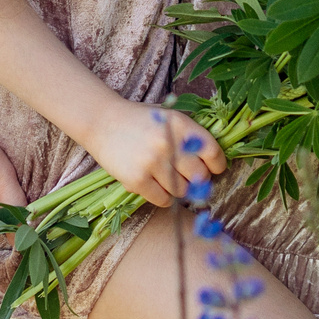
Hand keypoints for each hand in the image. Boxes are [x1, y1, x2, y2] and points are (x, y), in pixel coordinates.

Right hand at [86, 104, 228, 206]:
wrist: (102, 122)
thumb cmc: (141, 122)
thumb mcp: (169, 118)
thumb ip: (190, 137)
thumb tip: (213, 166)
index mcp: (180, 125)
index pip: (213, 153)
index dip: (217, 165)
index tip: (214, 169)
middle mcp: (169, 143)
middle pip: (200, 176)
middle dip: (197, 179)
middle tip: (187, 176)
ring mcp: (152, 162)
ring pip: (182, 191)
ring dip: (178, 188)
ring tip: (166, 177)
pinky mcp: (137, 179)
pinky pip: (164, 200)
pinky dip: (164, 197)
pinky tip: (156, 186)